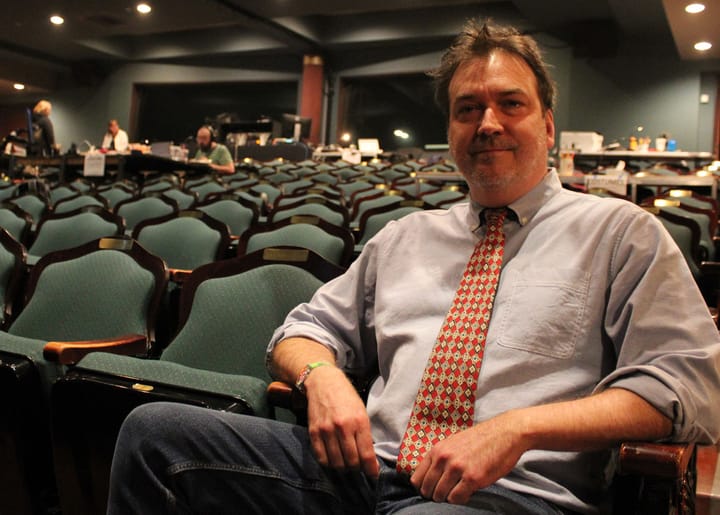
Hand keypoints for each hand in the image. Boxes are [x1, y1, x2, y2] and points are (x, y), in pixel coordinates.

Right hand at [305, 366, 378, 478]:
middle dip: (357, 469)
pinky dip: (329, 463)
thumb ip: (365, 433)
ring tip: (347, 465)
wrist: (324, 383)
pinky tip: (333, 460)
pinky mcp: (314, 432)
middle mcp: (343, 427)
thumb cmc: (347, 397)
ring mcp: (326, 430)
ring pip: (337, 463)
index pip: (366, 454)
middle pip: (352, 462)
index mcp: (359, 421)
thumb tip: (369, 457)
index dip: (371, 469)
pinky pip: (321, 457)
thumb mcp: (362, 411)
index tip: (373, 475)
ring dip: (343, 468)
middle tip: (359, 467)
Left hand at [410, 412, 526, 504]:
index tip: (430, 491)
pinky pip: (457, 498)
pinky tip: (467, 492)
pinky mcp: (472, 477)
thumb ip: (441, 457)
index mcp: (437, 450)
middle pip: (427, 489)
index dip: (422, 488)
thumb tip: (431, 476)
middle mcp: (444, 458)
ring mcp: (457, 468)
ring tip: (456, 493)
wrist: (505, 433)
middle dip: (434, 496)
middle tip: (444, 495)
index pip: (417, 478)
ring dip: (447, 498)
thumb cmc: (481, 439)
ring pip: (440, 495)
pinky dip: (460, 499)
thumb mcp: (454, 443)